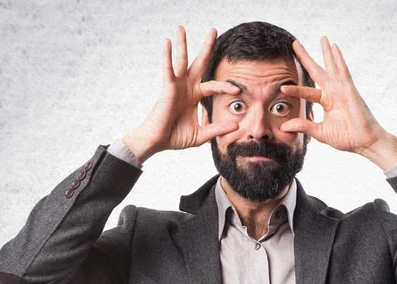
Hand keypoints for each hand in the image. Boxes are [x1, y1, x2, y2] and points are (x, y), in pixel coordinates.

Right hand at [123, 25, 240, 161]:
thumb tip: (236, 126)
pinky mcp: (167, 88)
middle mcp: (187, 87)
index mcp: (195, 96)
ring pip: (182, 60)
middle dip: (206, 47)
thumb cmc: (176, 137)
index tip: (237, 90)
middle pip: (199, 63)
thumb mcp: (202, 134)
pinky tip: (168, 42)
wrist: (159, 141)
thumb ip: (217, 129)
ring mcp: (177, 86)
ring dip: (182, 44)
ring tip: (182, 27)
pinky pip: (168, 69)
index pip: (214, 86)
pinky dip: (168, 56)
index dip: (225, 87)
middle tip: (214, 30)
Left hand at [279, 37, 388, 154]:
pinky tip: (334, 47)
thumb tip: (284, 127)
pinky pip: (343, 72)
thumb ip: (303, 126)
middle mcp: (333, 92)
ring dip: (326, 52)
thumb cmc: (346, 137)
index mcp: (327, 102)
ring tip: (322, 38)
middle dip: (306, 57)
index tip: (282, 88)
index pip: (307, 92)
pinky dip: (339, 59)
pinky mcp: (350, 90)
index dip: (295, 89)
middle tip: (295, 43)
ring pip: (331, 66)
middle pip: (316, 71)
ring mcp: (342, 90)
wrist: (364, 142)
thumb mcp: (320, 132)